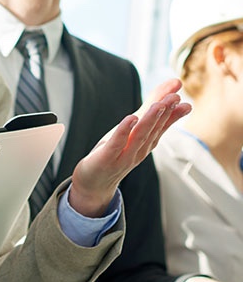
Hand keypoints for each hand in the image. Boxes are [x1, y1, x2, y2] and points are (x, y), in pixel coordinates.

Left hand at [68, 78, 189, 216]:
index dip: (173, 114)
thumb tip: (161, 100)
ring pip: (140, 136)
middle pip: (154, 130)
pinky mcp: (107, 158)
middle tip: (176, 97)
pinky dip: (125, 131)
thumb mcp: (129, 132)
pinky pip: (117, 143)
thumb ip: (144, 116)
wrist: (94, 183)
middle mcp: (139, 150)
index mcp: (145, 144)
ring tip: (159, 105)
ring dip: (150, 120)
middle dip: (165, 113)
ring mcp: (124, 155)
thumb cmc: (113, 153)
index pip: (161, 127)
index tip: (187, 102)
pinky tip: (131, 118)